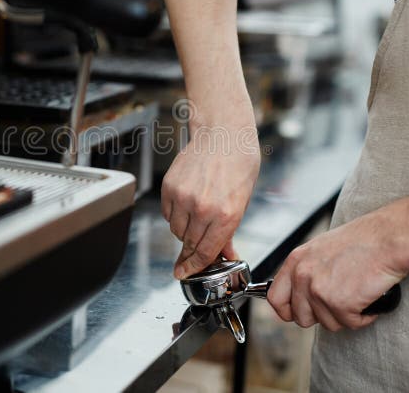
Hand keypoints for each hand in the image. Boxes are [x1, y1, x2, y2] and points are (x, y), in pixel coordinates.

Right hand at [161, 113, 259, 278]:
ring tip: (196, 214)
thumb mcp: (241, 202)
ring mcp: (184, 197)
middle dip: (191, 252)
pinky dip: (175, 214)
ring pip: (176, 230)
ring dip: (184, 231)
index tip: (185, 273)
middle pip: (189, 244)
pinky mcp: (169, 187)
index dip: (195, 267)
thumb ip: (228, 231)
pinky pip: (167, 213)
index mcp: (226, 215)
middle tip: (190, 254)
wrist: (223, 136)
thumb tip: (224, 253)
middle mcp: (203, 208)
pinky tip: (187, 203)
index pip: (206, 252)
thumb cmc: (238, 164)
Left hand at [267, 202, 406, 330]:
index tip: (300, 312)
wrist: (386, 239)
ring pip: (328, 323)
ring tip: (357, 294)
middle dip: (322, 315)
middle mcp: (302, 276)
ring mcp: (319, 291)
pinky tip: (367, 299)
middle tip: (339, 303)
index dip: (288, 310)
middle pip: (301, 317)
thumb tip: (300, 295)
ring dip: (345, 315)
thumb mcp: (320, 250)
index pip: (275, 298)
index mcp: (295, 261)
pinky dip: (362, 317)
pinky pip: (350, 324)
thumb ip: (306, 271)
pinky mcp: (339, 304)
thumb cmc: (361, 241)